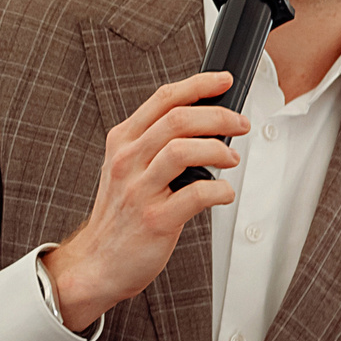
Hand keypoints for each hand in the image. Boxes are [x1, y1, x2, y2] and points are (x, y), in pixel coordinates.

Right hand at [44, 72, 248, 329]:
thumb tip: (207, 123)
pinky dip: (219, 191)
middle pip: (178, 119)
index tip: (225, 80)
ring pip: (184, 149)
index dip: (198, 85)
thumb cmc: (123, 213)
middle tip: (241, 125)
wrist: (99, 261)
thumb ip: (159, 143)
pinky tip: (224, 193)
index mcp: (124, 141)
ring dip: (218, 150)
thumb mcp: (129, 168)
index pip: (163, 99)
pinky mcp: (156, 219)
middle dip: (219, 116)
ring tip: (232, 161)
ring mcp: (140, 189)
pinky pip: (196, 195)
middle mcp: (128, 159)